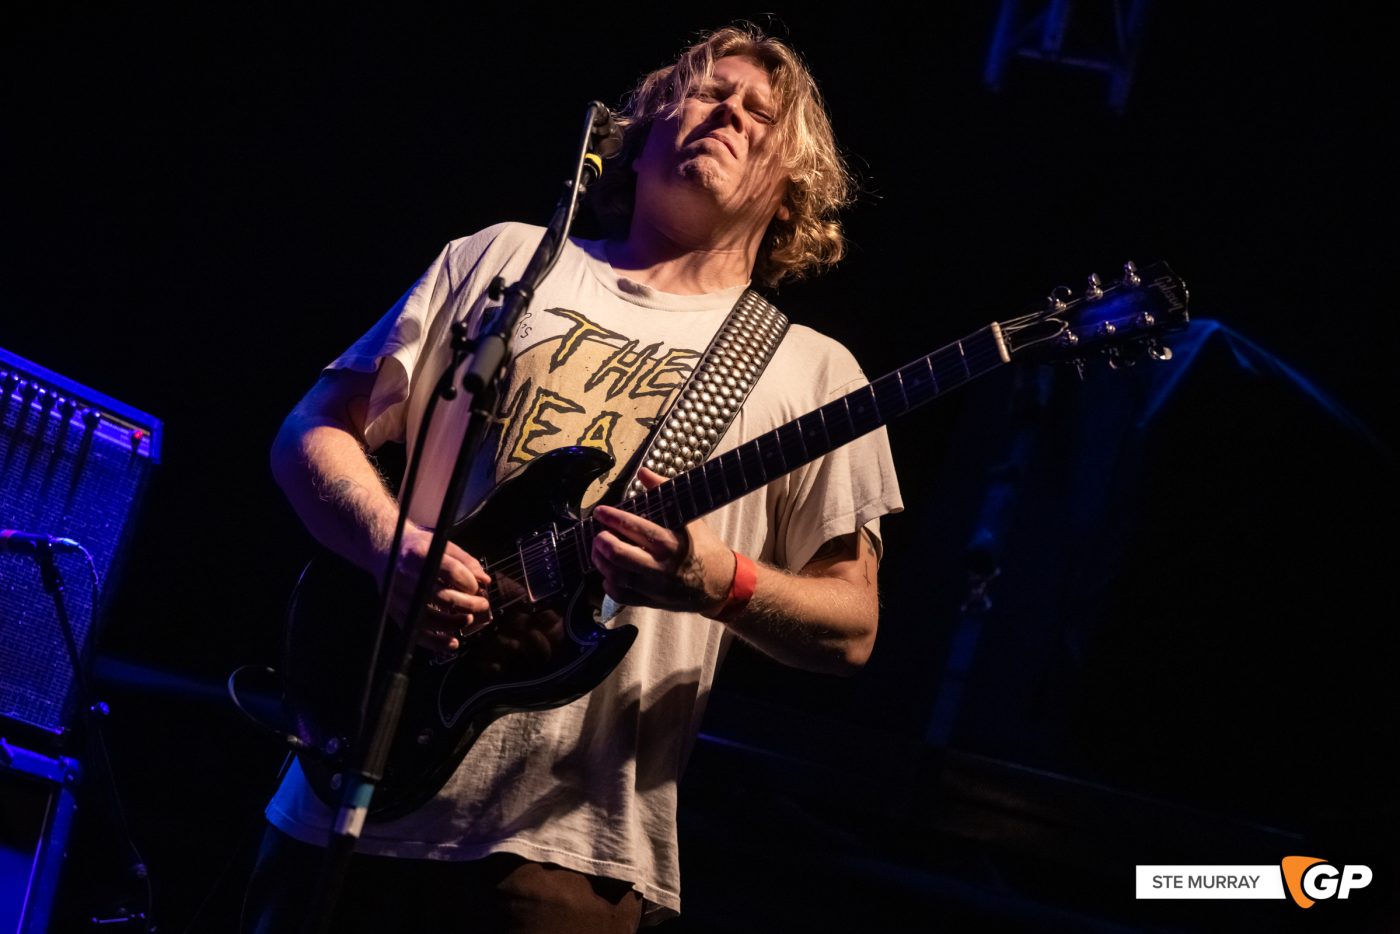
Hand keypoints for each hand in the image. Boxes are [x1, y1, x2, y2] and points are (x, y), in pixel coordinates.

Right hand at [386, 523, 491, 650]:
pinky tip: (452, 643)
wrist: (382, 549)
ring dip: (454, 623)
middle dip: (468, 604)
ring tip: (468, 619)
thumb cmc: (416, 546)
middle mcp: (408, 576)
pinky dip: (435, 642)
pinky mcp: (396, 611)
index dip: (469, 582)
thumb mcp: (440, 543)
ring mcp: (400, 596)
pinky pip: (416, 631)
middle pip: (443, 596)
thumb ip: (465, 560)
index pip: (451, 571)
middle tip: (482, 605)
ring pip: (430, 617)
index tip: (478, 587)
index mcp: (420, 554)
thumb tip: (484, 580)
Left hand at [591, 468, 734, 614]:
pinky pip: (621, 596)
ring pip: (616, 576)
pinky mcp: (652, 602)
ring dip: (600, 561)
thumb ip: (664, 492)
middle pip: (620, 554)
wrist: (721, 583)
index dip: (613, 518)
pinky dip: (609, 584)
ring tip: (598, 549)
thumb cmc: (704, 546)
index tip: (601, 511)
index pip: (636, 528)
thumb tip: (643, 472)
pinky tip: (608, 572)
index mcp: (673, 543)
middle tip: (598, 533)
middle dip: (602, 541)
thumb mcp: (690, 517)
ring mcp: (655, 587)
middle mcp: (662, 566)